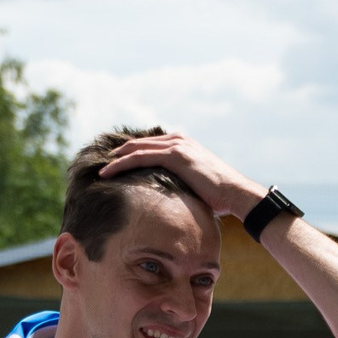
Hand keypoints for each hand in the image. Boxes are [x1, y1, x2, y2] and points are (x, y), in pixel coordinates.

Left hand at [93, 132, 264, 220]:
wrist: (237, 193)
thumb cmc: (221, 195)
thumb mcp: (197, 183)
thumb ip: (182, 181)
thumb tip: (172, 196)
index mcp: (183, 144)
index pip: (150, 146)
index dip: (131, 153)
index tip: (116, 164)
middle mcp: (178, 140)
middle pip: (139, 144)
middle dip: (119, 153)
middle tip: (103, 165)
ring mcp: (176, 146)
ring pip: (136, 149)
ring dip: (116, 159)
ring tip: (100, 170)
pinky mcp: (174, 155)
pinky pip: (140, 157)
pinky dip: (121, 164)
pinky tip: (107, 172)